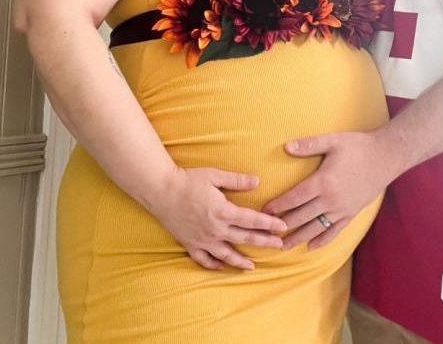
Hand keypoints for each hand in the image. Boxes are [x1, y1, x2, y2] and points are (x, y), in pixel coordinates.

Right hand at [150, 165, 287, 269]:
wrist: (159, 189)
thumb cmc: (187, 180)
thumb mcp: (214, 176)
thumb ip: (237, 180)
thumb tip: (257, 181)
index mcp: (223, 211)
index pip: (252, 220)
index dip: (270, 224)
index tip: (283, 227)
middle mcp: (215, 228)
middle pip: (245, 239)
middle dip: (265, 243)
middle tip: (280, 246)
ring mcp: (202, 238)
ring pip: (226, 254)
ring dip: (241, 261)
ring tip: (253, 266)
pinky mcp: (189, 243)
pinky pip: (203, 259)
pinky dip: (213, 265)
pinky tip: (221, 267)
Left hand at [262, 131, 401, 250]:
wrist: (386, 157)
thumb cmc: (358, 146)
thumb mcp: (332, 141)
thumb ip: (308, 145)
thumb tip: (286, 147)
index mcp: (323, 182)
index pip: (295, 198)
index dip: (278, 206)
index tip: (264, 211)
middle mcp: (331, 199)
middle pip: (302, 217)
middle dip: (283, 225)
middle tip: (266, 233)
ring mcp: (342, 209)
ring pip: (315, 228)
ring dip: (298, 238)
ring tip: (283, 246)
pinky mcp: (352, 213)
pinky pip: (334, 231)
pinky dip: (322, 240)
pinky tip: (311, 247)